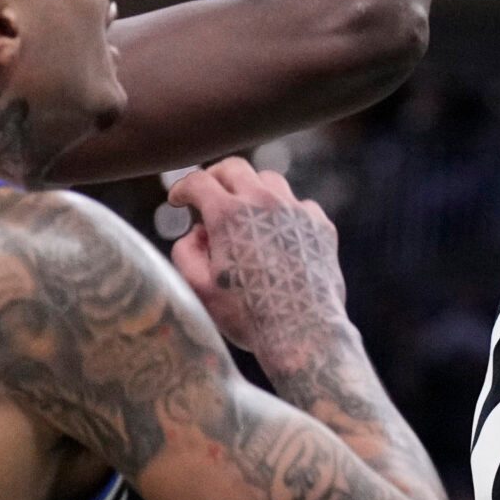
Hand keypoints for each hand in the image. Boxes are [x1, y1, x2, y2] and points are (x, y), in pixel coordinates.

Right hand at [167, 157, 349, 361]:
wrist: (303, 331)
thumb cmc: (246, 314)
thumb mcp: (198, 286)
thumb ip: (186, 250)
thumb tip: (198, 231)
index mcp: (230, 214)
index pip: (198, 181)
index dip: (181, 188)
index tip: (178, 200)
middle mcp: (266, 203)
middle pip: (235, 168)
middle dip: (214, 178)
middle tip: (206, 196)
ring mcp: (298, 211)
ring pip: (270, 181)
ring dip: (250, 191)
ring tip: (241, 214)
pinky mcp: (321, 225)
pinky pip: (298, 205)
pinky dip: (281, 212)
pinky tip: (274, 234)